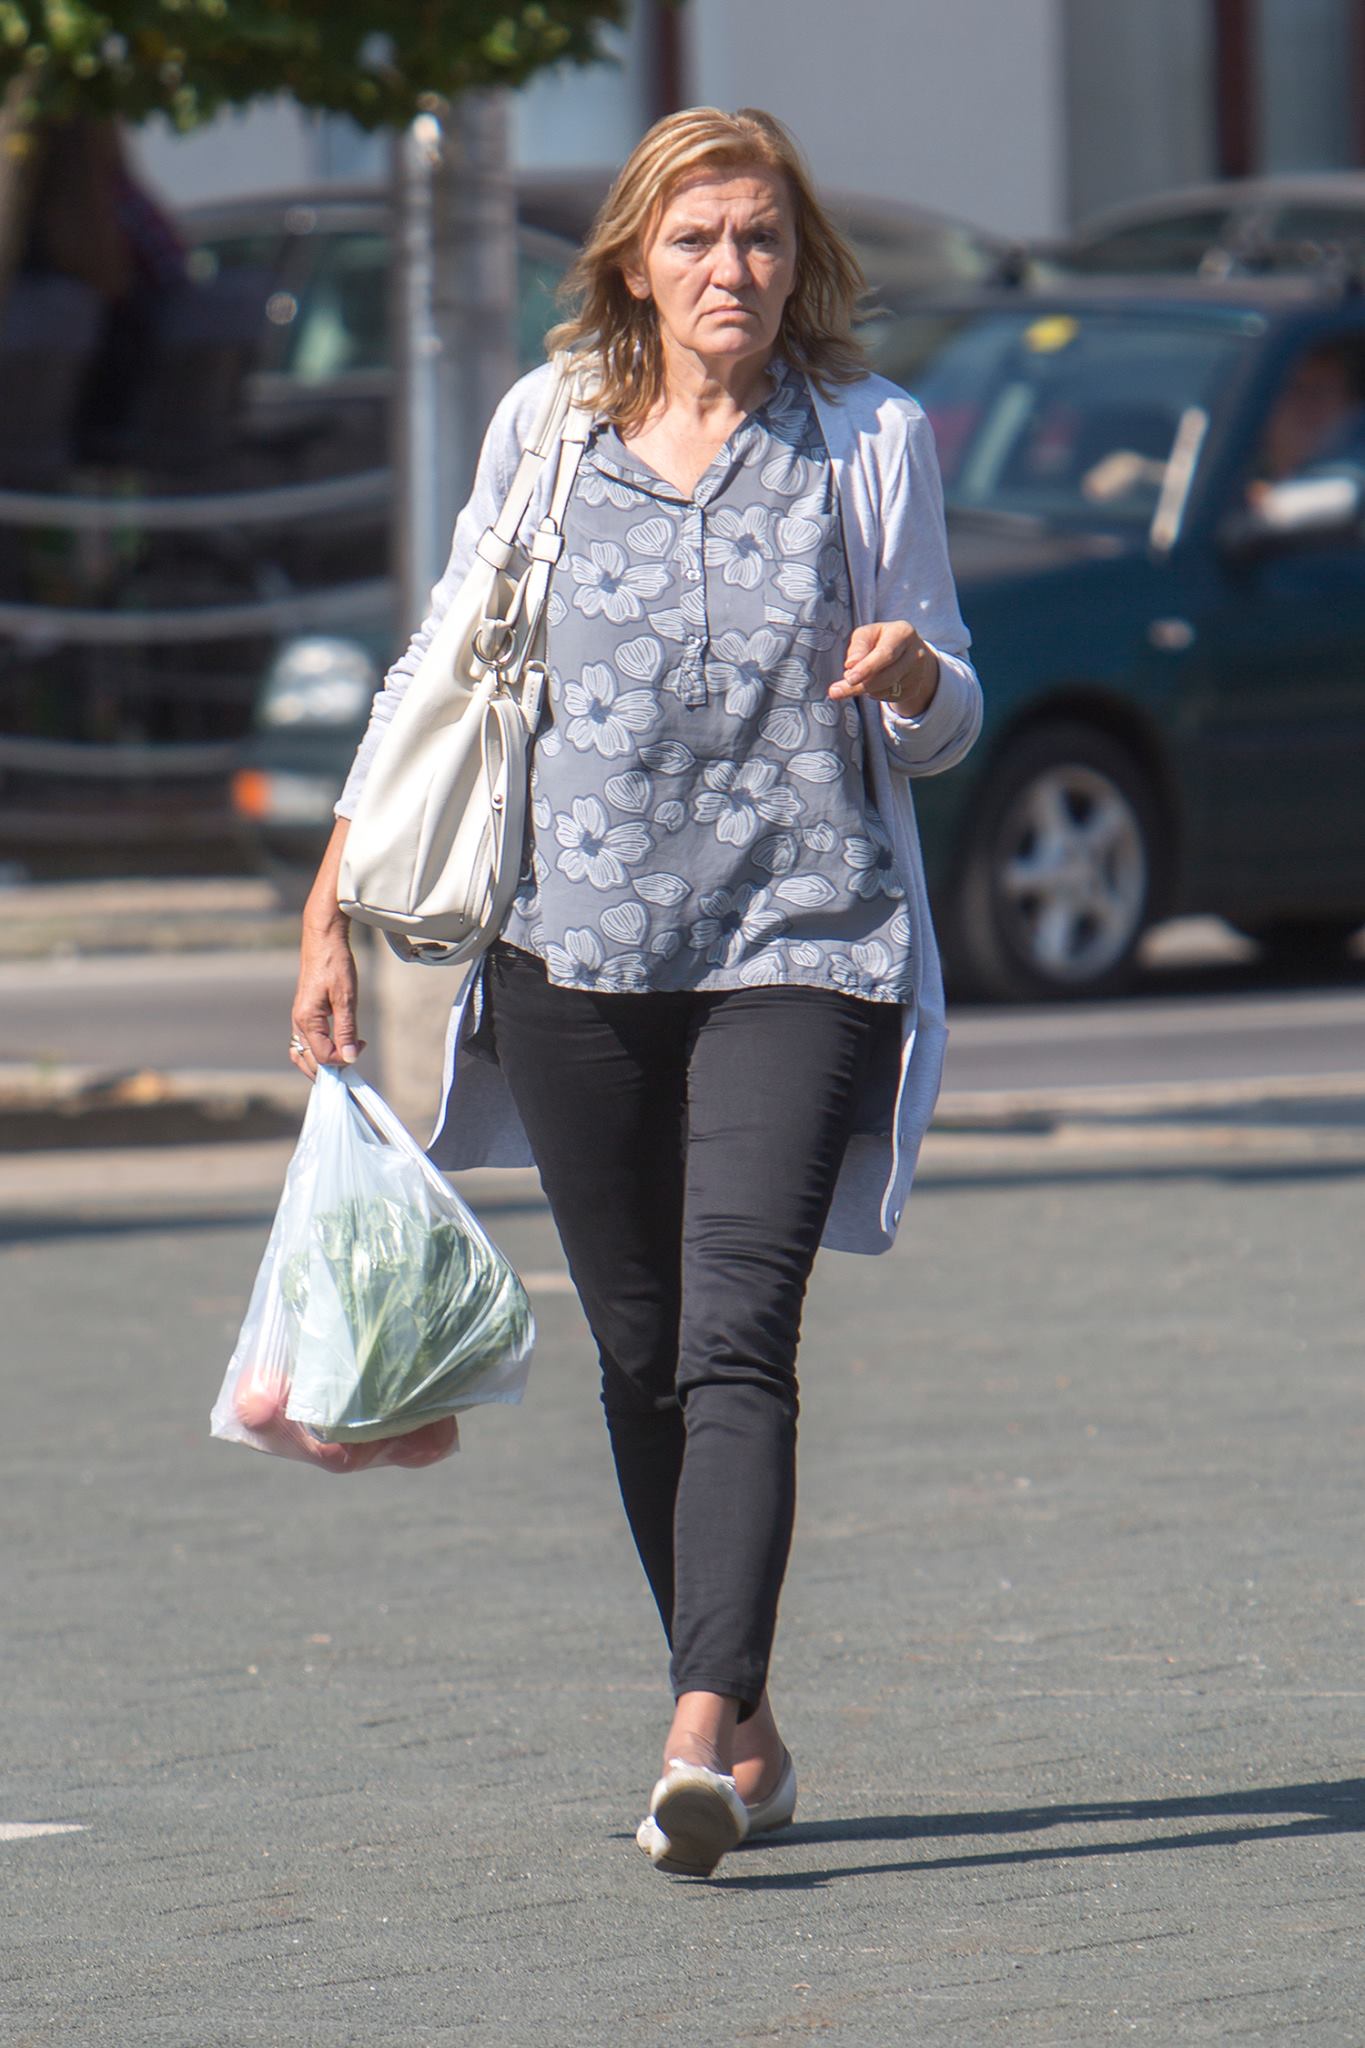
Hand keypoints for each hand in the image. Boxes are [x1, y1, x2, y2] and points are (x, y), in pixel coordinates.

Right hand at [290, 921, 364, 1075]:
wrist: (323, 940)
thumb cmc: (335, 965)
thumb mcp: (346, 998)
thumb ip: (346, 1030)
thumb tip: (350, 1058)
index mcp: (307, 1020)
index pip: (323, 1056)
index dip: (343, 1059)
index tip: (361, 1046)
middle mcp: (298, 1022)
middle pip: (308, 1059)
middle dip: (329, 1068)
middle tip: (352, 1061)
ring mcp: (299, 1018)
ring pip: (303, 1052)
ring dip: (320, 1062)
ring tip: (342, 1061)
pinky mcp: (304, 1012)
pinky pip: (306, 1040)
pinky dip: (318, 1049)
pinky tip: (335, 1044)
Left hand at [828, 620, 939, 716]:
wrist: (907, 650)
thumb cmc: (881, 639)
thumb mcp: (867, 634)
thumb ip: (858, 647)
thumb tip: (851, 665)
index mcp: (903, 633)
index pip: (885, 654)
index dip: (866, 668)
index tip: (849, 678)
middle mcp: (916, 653)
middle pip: (886, 676)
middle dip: (860, 686)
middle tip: (836, 691)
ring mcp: (918, 672)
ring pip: (886, 690)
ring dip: (866, 689)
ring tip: (858, 679)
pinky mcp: (915, 688)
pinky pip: (889, 697)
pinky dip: (876, 694)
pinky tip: (875, 683)